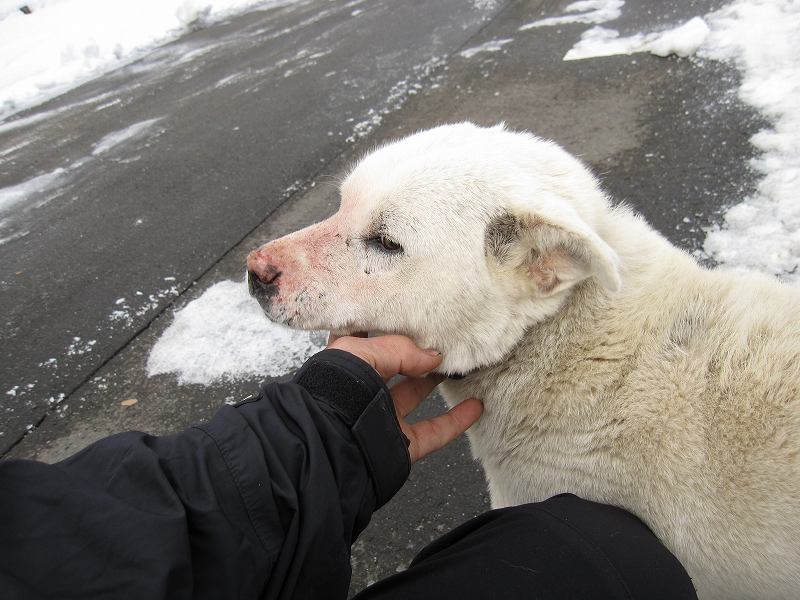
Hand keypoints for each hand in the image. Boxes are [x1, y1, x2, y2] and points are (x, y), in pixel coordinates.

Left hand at [327, 333, 482, 462]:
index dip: (380, 324)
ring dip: (436, 381)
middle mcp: (360, 390)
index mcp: (343, 363)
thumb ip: (401, 349)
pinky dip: (456, 421)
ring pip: (414, 395)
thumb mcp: (364, 352)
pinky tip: (475, 405)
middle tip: (439, 336)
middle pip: (393, 366)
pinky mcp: (399, 444)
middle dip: (414, 352)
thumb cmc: (335, 391)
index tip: (405, 311)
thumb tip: (433, 357)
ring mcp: (380, 417)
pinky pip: (434, 432)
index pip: (362, 338)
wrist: (332, 445)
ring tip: (458, 362)